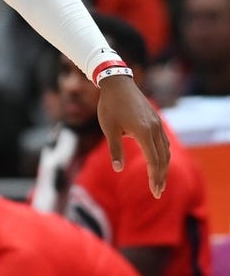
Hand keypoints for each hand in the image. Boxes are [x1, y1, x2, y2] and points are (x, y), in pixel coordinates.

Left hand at [97, 75, 169, 197]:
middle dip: (161, 177)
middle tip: (158, 192)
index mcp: (143, 132)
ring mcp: (157, 124)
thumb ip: (114, 149)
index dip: (155, 178)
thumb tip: (118, 168)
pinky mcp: (156, 120)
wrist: (117, 83)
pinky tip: (159, 160)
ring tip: (159, 180)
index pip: (153, 161)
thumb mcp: (109, 128)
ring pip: (165, 150)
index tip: (155, 192)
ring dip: (163, 166)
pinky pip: (163, 141)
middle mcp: (154, 129)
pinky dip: (163, 154)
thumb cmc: (110, 105)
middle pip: (162, 158)